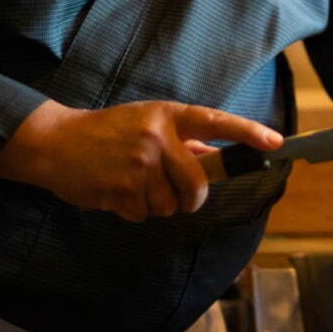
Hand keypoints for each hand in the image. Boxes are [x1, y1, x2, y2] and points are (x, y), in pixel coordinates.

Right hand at [0, 99, 282, 221]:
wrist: (57, 142)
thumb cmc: (108, 131)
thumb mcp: (147, 122)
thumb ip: (181, 139)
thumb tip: (214, 158)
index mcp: (167, 115)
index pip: (216, 122)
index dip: (247, 133)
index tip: (276, 143)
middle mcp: (157, 138)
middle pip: (197, 185)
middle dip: (191, 198)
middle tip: (176, 193)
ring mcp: (139, 165)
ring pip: (170, 205)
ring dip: (156, 204)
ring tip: (133, 183)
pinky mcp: (121, 189)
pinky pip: (145, 215)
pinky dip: (134, 210)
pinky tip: (117, 191)